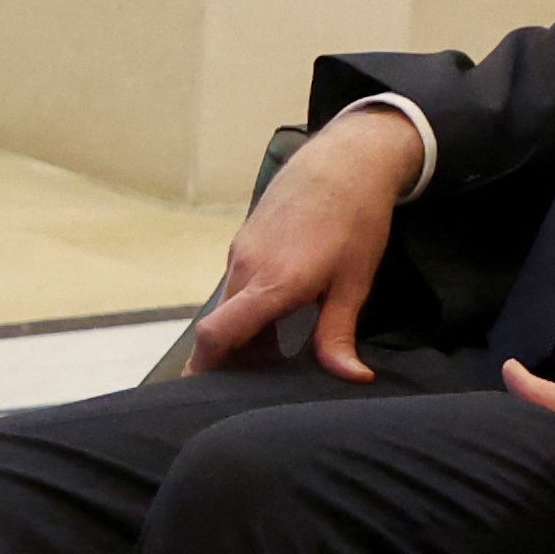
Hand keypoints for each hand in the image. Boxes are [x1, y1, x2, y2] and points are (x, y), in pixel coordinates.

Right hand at [188, 105, 419, 381]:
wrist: (345, 160)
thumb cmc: (355, 219)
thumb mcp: (355, 282)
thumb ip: (339, 333)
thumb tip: (350, 377)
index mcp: (273, 283)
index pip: (218, 333)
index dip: (203, 367)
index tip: (198, 393)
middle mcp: (247, 267)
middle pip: (222, 327)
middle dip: (235, 358)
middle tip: (263, 380)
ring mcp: (242, 251)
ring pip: (230, 305)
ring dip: (246, 332)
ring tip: (280, 347)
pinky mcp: (245, 240)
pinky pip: (237, 284)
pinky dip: (249, 307)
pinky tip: (280, 311)